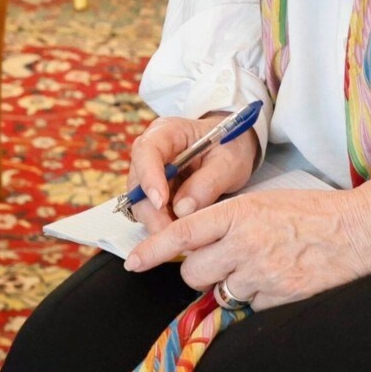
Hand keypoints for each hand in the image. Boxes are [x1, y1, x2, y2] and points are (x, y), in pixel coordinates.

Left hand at [122, 179, 370, 310]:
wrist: (355, 231)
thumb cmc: (310, 212)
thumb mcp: (262, 203)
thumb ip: (227, 222)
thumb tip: (195, 244)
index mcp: (238, 213)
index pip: (183, 233)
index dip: (153, 250)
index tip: (133, 262)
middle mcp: (244, 244)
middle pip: (193, 272)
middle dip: (198, 272)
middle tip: (219, 262)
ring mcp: (261, 274)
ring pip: (220, 291)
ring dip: (230, 284)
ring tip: (258, 266)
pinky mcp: (277, 297)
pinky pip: (248, 305)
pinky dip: (256, 296)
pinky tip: (277, 278)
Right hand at [126, 112, 258, 236]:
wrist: (233, 148)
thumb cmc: (230, 147)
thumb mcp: (229, 162)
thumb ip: (208, 183)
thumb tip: (182, 210)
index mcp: (167, 132)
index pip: (147, 151)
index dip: (149, 177)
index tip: (161, 202)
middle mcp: (152, 152)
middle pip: (137, 183)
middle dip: (152, 211)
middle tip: (171, 233)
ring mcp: (151, 173)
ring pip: (142, 202)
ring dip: (158, 222)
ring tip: (182, 238)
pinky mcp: (156, 192)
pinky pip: (153, 212)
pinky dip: (165, 225)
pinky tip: (183, 235)